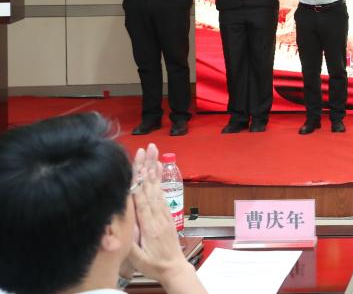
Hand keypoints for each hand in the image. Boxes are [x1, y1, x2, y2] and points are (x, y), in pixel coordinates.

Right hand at [126, 145, 198, 286]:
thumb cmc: (153, 265)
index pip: (142, 198)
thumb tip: (113, 230)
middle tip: (147, 149)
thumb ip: (127, 243)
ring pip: (157, 187)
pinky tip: (158, 169)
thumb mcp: (136, 258)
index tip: (135, 164)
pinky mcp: (167, 214)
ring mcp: (164, 213)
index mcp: (149, 225)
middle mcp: (158, 215)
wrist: (174, 268)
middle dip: (147, 167)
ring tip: (153, 152)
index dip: (138, 181)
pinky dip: (159, 180)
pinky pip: (162, 193)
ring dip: (154, 169)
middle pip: (151, 187)